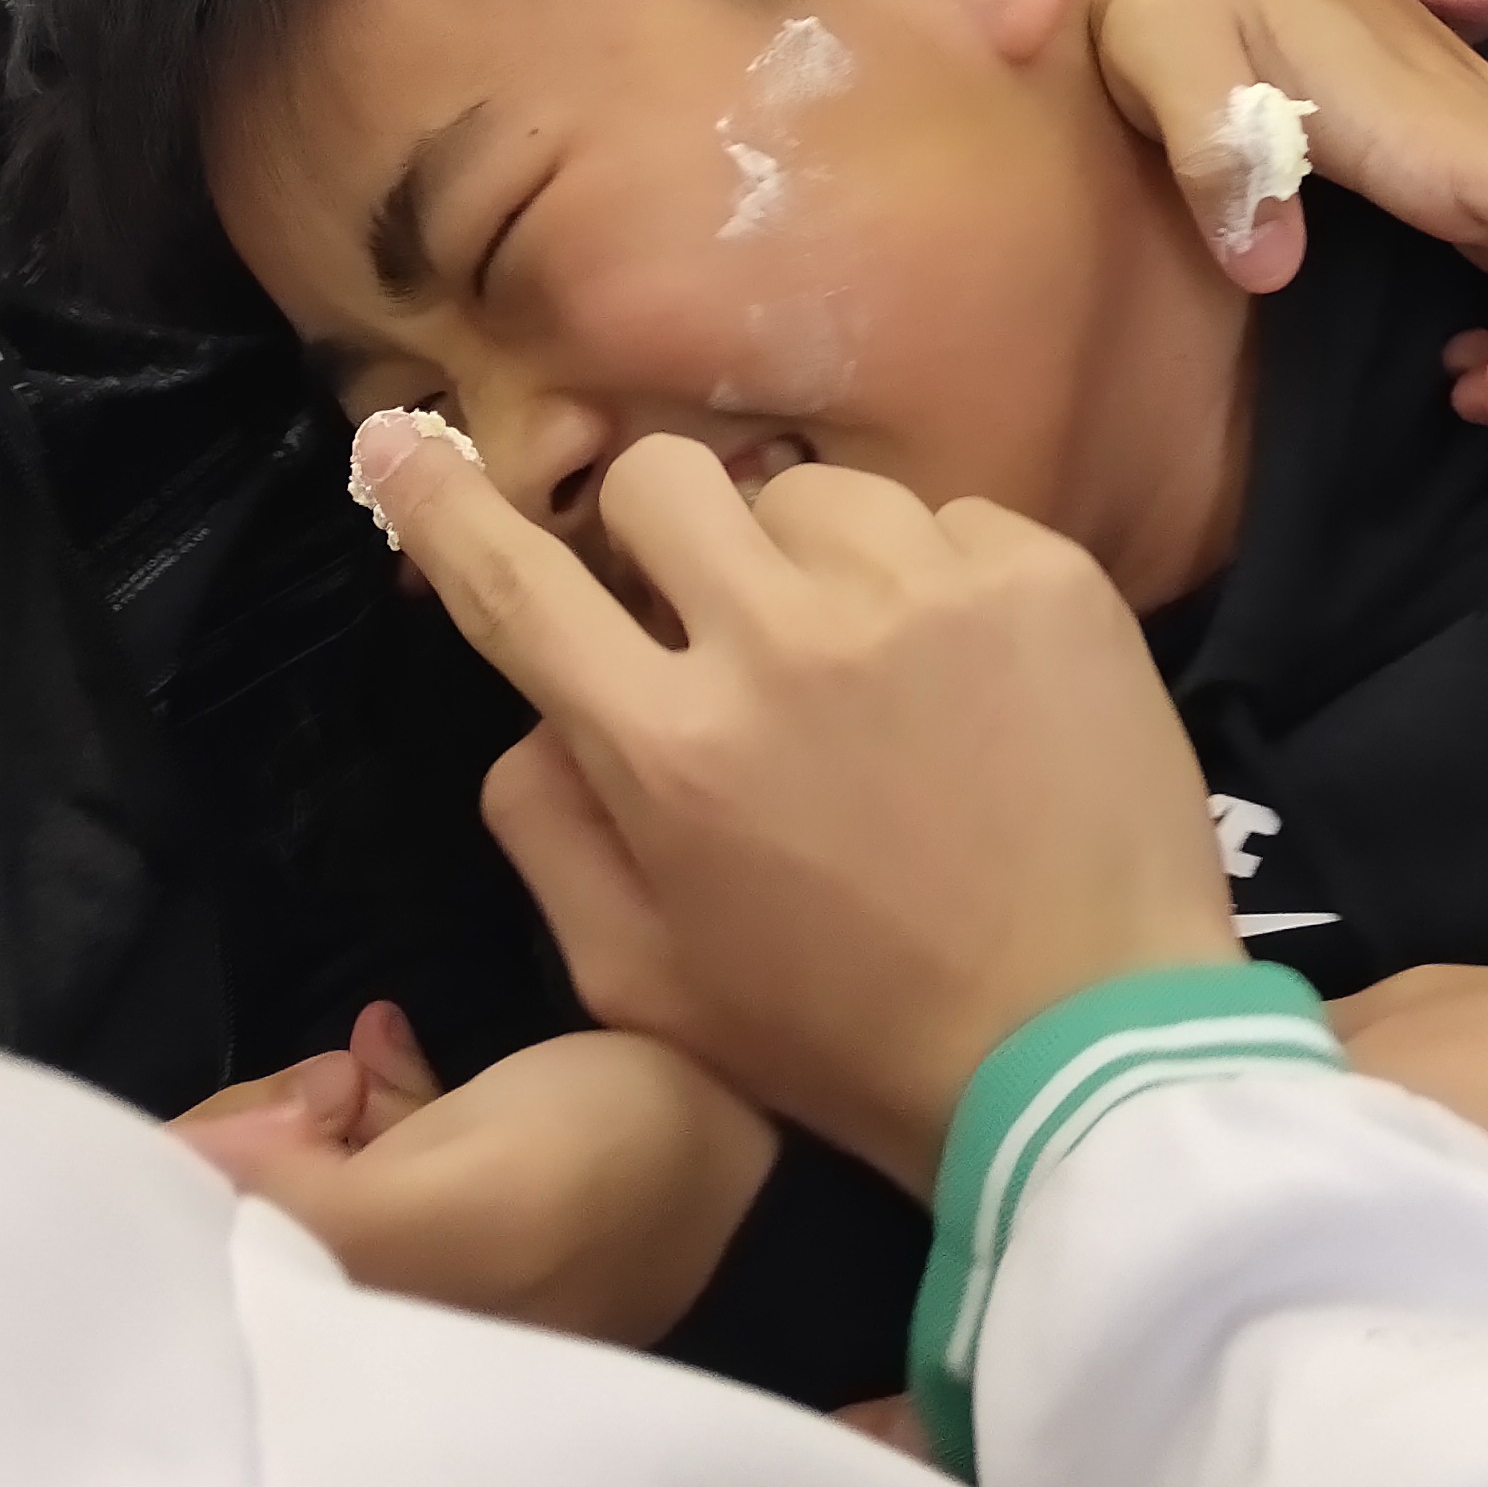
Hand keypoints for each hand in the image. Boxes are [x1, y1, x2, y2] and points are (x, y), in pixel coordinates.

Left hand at [180, 1002, 777, 1347]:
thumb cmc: (607, 1173)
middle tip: (343, 1093)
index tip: (295, 1127)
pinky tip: (392, 1043)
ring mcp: (418, 1258)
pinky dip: (369, 1089)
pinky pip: (368, 1144)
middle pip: (236, 1217)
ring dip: (321, 1100)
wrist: (766, 1164)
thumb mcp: (450, 1189)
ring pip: (299, 1173)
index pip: (196, 1271)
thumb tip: (161, 1177)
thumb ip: (299, 1194)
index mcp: (350, 1340)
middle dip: (274, 1128)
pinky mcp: (463, 1203)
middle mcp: (366, 1315)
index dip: (215, 1178)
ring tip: (374, 1066)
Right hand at [354, 412, 1241, 1197]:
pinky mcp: (1040, 574)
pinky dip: (932, 579)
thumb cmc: (851, 1036)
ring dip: (806, 558)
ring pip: (808, 489)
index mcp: (667, 748)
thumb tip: (538, 712)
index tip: (398, 440)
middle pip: (661, 479)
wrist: (1089, 1046)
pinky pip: (943, 516)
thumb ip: (554, 832)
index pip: (517, 583)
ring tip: (864, 665)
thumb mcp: (646, 981)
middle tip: (709, 610)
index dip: (442, 505)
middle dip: (662, 531)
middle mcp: (783, 640)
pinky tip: (966, 678)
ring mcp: (923, 591)